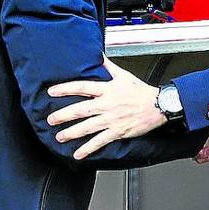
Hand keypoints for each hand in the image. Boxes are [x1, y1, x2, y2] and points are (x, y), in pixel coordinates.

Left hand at [47, 57, 166, 158]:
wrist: (158, 105)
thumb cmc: (141, 92)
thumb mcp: (123, 75)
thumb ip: (108, 66)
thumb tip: (99, 55)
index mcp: (107, 90)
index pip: (82, 88)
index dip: (65, 89)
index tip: (52, 92)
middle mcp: (107, 105)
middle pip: (81, 109)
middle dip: (63, 115)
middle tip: (51, 119)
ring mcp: (111, 120)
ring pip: (88, 127)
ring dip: (72, 132)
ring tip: (60, 136)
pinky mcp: (117, 132)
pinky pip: (100, 141)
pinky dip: (88, 148)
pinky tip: (78, 154)